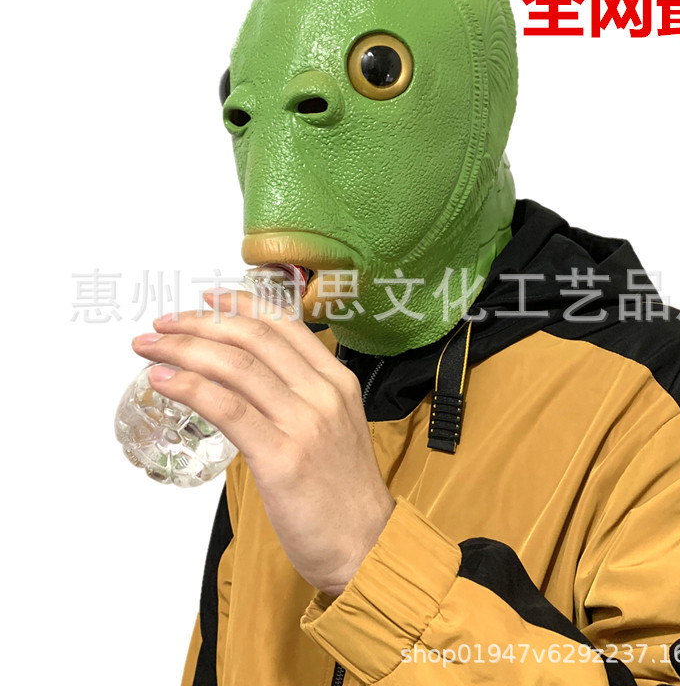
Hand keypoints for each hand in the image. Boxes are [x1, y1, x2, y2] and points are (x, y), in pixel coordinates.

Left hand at [131, 290, 394, 595]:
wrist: (366, 542)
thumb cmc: (343, 491)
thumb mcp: (334, 427)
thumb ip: (300, 397)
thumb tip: (247, 380)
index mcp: (337, 380)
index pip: (283, 324)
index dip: (239, 306)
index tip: (206, 300)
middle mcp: (323, 392)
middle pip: (254, 338)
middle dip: (201, 324)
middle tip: (164, 325)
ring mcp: (305, 423)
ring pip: (236, 367)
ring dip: (185, 349)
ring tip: (150, 348)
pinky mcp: (282, 457)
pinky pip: (228, 408)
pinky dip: (190, 387)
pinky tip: (163, 381)